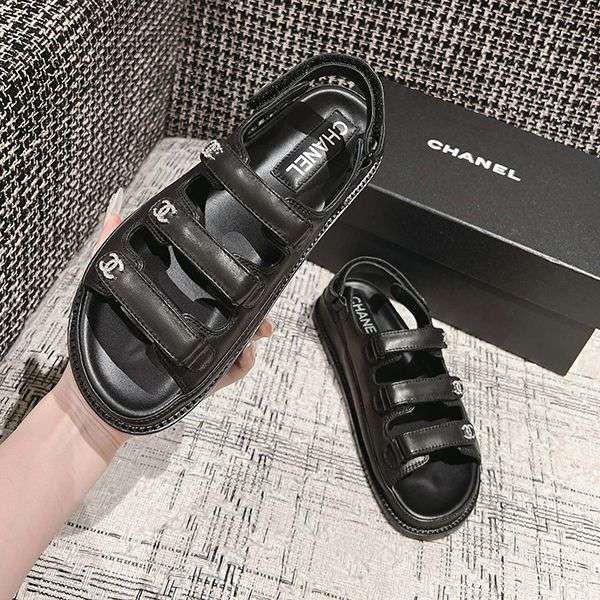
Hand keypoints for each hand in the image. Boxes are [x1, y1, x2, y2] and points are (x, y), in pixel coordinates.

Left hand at [53, 193, 272, 448]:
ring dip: (254, 333)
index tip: (252, 271)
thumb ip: (108, 250)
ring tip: (251, 335)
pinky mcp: (207, 377)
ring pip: (243, 337)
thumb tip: (114, 213)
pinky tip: (241, 355)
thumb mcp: (105, 290)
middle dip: (256, 308)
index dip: (237, 275)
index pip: (214, 283)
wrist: (96, 396)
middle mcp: (196, 323)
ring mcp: (204, 351)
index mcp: (179, 301)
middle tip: (261, 311)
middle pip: (237, 310)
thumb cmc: (100, 341)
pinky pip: (238, 368)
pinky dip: (246, 361)